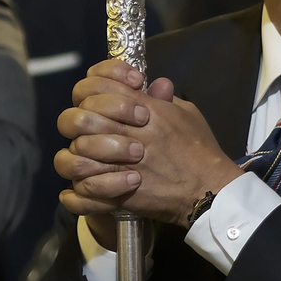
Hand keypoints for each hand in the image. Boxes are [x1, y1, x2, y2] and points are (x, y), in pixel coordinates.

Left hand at [55, 58, 243, 228]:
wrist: (207, 190)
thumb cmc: (200, 149)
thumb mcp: (187, 113)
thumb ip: (165, 98)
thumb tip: (154, 85)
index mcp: (141, 109)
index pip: (97, 85)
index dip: (96, 85)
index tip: (112, 97)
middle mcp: (124, 134)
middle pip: (78, 117)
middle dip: (80, 118)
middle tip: (94, 127)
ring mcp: (116, 165)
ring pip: (73, 153)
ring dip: (77, 153)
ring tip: (86, 156)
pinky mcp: (115, 195)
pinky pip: (80, 192)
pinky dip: (74, 195)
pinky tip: (75, 190)